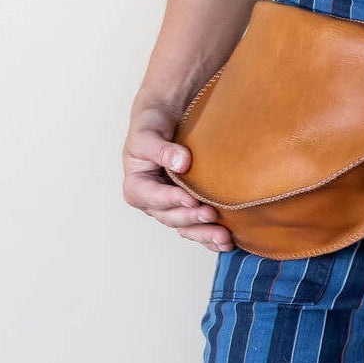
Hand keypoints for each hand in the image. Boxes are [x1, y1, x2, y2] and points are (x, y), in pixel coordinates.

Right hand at [122, 103, 233, 252]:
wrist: (165, 119)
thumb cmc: (152, 125)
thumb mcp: (148, 134)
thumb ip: (161, 149)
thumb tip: (181, 162)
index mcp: (137, 186)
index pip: (152, 197)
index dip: (170, 199)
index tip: (190, 198)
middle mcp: (152, 202)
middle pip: (170, 217)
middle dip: (191, 218)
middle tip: (211, 214)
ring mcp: (171, 207)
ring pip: (186, 227)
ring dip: (204, 234)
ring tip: (224, 238)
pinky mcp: (187, 207)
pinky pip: (197, 227)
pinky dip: (210, 236)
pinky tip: (226, 242)